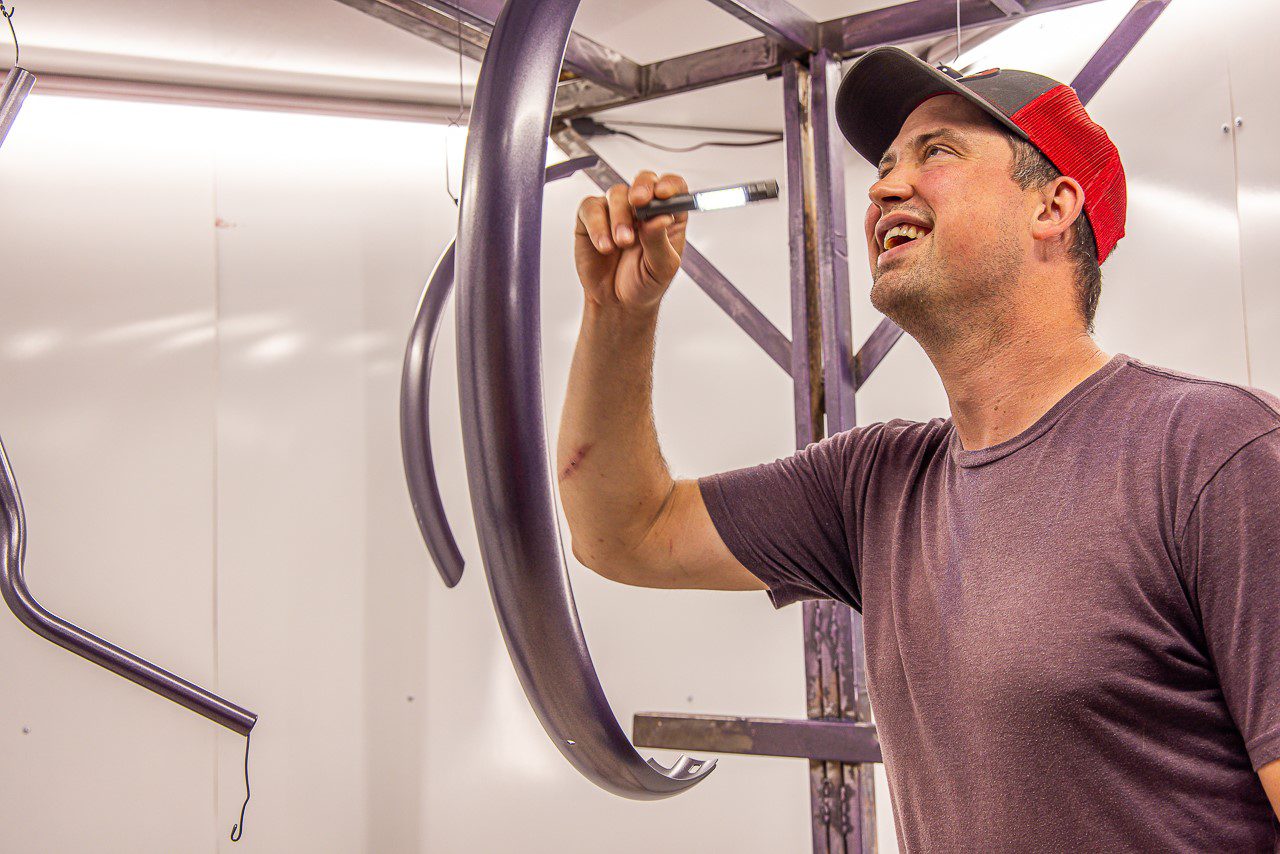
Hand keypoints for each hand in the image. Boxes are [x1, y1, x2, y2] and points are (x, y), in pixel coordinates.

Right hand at [574, 171, 688, 310]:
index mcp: (667, 216)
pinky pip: (591, 208)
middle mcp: (643, 209)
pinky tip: (604, 246)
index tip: (664, 194)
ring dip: (619, 217)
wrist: (617, 303)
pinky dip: (597, 226)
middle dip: (641, 188)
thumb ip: (659, 241)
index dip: (669, 185)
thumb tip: (661, 218)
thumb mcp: (661, 268)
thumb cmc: (645, 283)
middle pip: (644, 180)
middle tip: (638, 202)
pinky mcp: (592, 219)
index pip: (673, 188)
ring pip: (617, 193)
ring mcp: (616, 211)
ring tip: (622, 243)